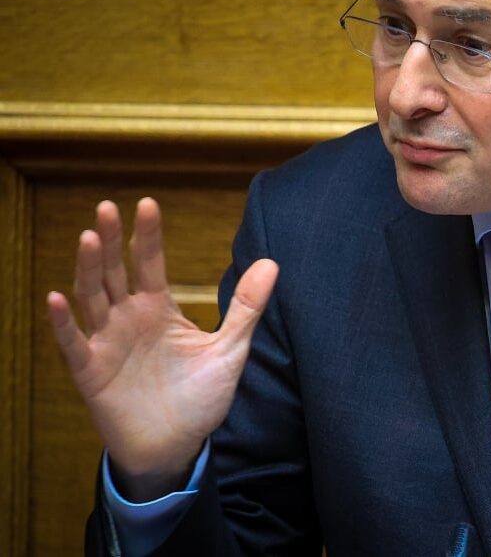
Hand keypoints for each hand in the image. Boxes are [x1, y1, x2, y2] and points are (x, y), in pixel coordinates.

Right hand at [46, 198, 277, 501]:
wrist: (177, 446)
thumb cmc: (199, 397)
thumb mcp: (230, 349)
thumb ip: (247, 307)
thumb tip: (272, 262)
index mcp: (159, 308)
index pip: (150, 263)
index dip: (148, 235)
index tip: (148, 203)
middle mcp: (128, 318)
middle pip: (116, 270)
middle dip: (112, 240)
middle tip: (108, 206)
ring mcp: (107, 342)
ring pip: (93, 297)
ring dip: (88, 268)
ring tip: (89, 237)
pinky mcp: (91, 372)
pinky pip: (73, 344)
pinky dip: (63, 322)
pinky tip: (58, 298)